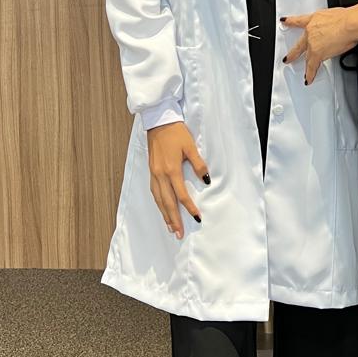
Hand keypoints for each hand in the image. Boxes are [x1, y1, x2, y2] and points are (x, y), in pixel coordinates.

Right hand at [146, 121, 209, 238]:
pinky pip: (154, 192)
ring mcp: (154, 174)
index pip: (181, 195)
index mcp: (171, 170)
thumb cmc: (176, 133)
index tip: (196, 218)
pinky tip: (162, 209)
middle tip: (179, 234)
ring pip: (159, 200)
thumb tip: (206, 180)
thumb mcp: (190, 146)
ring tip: (171, 228)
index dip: (189, 207)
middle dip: (174, 219)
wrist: (159, 122)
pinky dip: (158, 204)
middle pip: (167, 202)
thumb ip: (198, 164)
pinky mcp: (151, 171)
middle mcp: (161, 175)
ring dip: (165, 215)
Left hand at [282, 9, 356, 84]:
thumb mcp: (334, 15)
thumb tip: (337, 28)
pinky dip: (310, 74)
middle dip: (293, 53)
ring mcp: (312, 44)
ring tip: (305, 74)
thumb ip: (331, 23)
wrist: (348, 24)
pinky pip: (312, 67)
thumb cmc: (346, 19)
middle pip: (299, 45)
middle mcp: (310, 32)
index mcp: (314, 20)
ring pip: (307, 57)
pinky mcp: (317, 54)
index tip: (284, 21)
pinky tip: (308, 79)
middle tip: (287, 59)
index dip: (291, 21)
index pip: (299, 21)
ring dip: (306, 66)